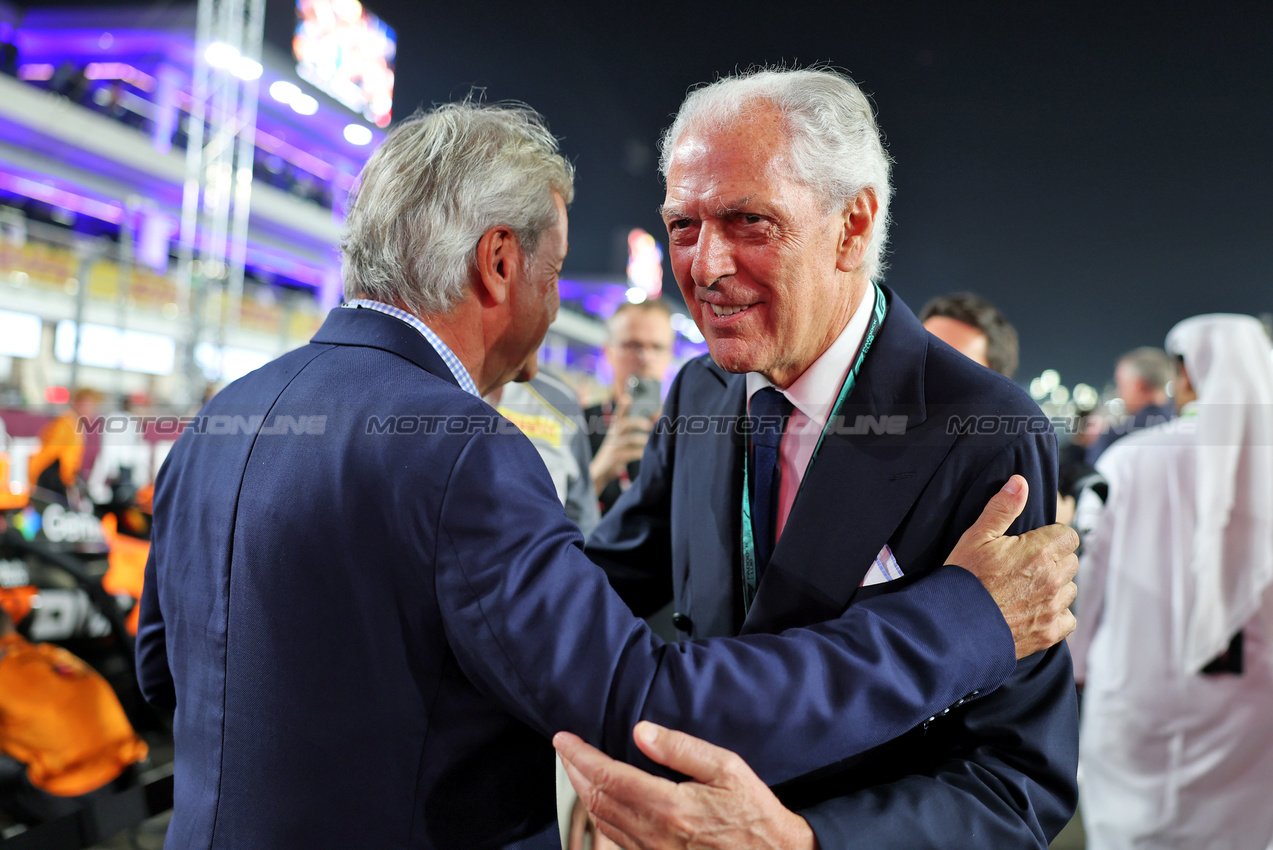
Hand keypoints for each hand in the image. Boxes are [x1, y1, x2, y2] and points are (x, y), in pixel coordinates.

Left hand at [554, 722, 815, 849]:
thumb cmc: (756, 816)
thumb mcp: (728, 769)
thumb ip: (682, 748)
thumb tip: (642, 732)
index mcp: (670, 807)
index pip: (609, 777)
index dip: (580, 757)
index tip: (564, 739)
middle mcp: (655, 834)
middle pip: (597, 801)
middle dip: (575, 772)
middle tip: (565, 750)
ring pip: (602, 824)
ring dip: (584, 795)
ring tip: (577, 771)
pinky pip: (617, 842)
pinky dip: (601, 819)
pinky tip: (602, 804)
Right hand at [590, 395, 653, 495]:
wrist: (601, 472)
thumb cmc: (616, 453)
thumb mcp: (621, 440)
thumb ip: (634, 432)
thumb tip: (654, 423)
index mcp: (615, 429)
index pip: (618, 415)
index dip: (623, 406)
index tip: (628, 397)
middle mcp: (613, 435)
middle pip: (623, 424)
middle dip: (637, 422)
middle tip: (649, 424)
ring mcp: (613, 446)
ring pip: (628, 439)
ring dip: (641, 439)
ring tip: (649, 440)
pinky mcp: (615, 457)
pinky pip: (630, 453)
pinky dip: (640, 453)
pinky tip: (647, 453)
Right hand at [945, 475, 1078, 658]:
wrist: (954, 627)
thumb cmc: (964, 579)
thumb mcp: (976, 537)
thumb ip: (1002, 508)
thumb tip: (1020, 482)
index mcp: (1040, 551)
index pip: (1069, 535)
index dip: (1053, 537)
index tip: (1034, 544)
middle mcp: (1054, 578)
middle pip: (1071, 562)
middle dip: (1054, 561)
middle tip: (1025, 567)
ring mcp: (1054, 607)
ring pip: (1070, 590)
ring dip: (1055, 588)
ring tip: (1026, 590)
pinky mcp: (1050, 632)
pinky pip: (1068, 619)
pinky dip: (1055, 615)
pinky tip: (1032, 612)